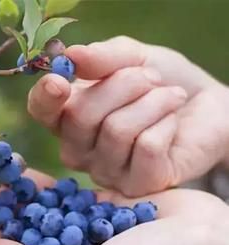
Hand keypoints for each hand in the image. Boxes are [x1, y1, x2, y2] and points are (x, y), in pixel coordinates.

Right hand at [28, 36, 228, 195]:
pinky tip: (172, 123)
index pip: (41, 111)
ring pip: (116, 130)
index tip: (59, 80)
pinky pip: (146, 147)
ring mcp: (105, 171)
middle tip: (151, 77)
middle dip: (122, 85)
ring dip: (151, 102)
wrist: (205, 106)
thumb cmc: (160, 81)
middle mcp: (78, 149)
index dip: (45, 97)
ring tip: (170, 96)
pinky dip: (165, 123)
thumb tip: (71, 56)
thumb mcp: (132, 57)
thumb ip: (102, 57)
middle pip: (80, 116)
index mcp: (67, 116)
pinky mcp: (138, 185)